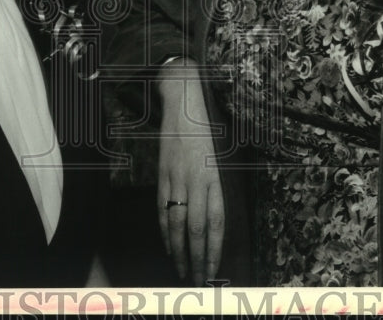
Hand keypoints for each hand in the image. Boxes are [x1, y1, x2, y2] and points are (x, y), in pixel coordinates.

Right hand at [157, 60, 224, 284]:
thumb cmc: (207, 128)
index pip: (215, 222)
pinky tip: (168, 244)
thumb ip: (217, 186)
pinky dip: (164, 230)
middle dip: (197, 258)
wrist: (183, 100)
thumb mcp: (220, 155)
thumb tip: (215, 221)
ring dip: (178, 250)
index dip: (213, 250)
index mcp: (214, 176)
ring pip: (176, 222)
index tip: (213, 271)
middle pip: (196, 228)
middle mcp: (195, 179)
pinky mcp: (162, 172)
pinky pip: (162, 207)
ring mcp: (176, 177)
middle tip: (198, 281)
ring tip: (182, 271)